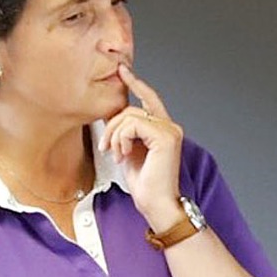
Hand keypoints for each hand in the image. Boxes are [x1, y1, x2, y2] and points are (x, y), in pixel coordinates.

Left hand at [103, 64, 188, 226]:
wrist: (157, 205)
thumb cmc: (146, 185)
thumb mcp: (129, 152)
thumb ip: (124, 132)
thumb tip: (109, 115)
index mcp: (163, 130)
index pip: (149, 99)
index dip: (136, 83)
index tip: (122, 71)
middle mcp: (170, 127)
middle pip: (131, 108)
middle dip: (112, 126)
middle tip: (106, 146)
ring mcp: (170, 130)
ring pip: (129, 115)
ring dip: (114, 135)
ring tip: (116, 154)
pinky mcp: (165, 136)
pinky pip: (132, 124)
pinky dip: (122, 139)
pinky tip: (123, 154)